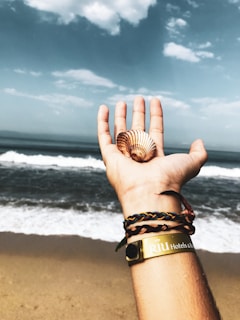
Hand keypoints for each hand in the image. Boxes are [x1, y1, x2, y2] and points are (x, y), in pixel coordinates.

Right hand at [98, 97, 206, 216]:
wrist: (150, 192)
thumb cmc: (171, 179)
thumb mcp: (192, 163)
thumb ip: (199, 153)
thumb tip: (199, 141)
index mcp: (155, 156)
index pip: (155, 130)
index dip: (156, 115)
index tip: (155, 100)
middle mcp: (138, 155)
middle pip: (137, 129)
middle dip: (138, 113)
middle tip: (138, 98)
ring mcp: (123, 156)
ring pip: (120, 131)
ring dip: (121, 116)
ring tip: (122, 102)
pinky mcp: (109, 157)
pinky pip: (103, 136)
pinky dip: (102, 122)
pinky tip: (104, 108)